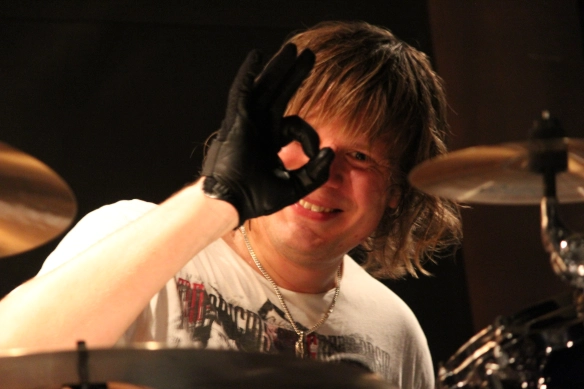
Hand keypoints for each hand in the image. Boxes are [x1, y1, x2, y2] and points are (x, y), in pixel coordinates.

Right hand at [201, 44, 333, 225]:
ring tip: (293, 49)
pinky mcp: (237, 120)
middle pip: (279, 92)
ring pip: (264, 87)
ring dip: (278, 68)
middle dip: (294, 74)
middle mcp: (259, 126)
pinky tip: (256, 56)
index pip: (297, 124)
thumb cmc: (258, 198)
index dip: (310, 137)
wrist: (234, 203)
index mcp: (272, 140)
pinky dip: (248, 74)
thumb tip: (332, 152)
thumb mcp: (295, 185)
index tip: (314, 154)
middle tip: (309, 54)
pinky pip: (242, 92)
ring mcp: (247, 121)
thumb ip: (316, 172)